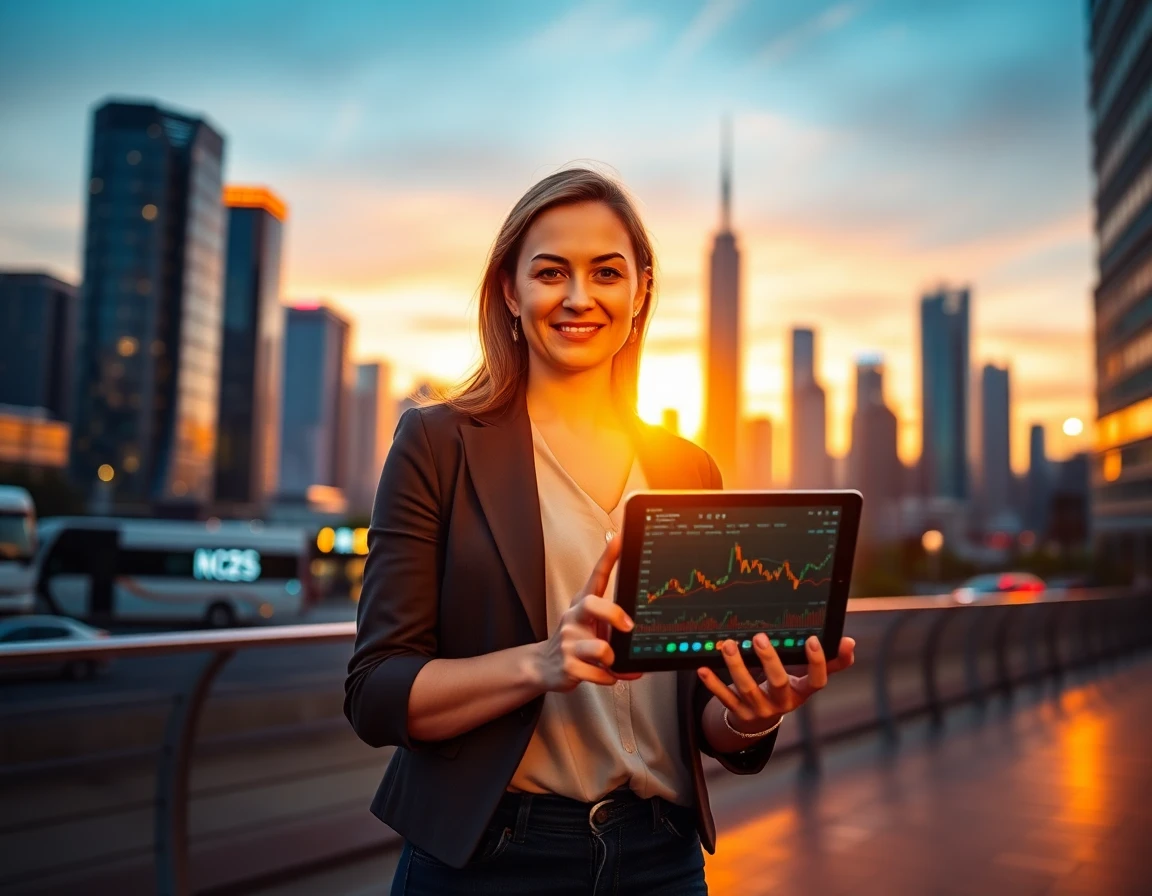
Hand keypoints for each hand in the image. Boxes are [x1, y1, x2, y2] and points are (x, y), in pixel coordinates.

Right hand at [533, 533, 641, 692]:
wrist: (543, 666)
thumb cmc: (576, 643)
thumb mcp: (593, 629)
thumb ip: (617, 632)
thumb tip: (643, 642)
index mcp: (583, 604)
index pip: (596, 576)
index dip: (609, 556)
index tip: (620, 538)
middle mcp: (574, 618)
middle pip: (591, 604)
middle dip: (613, 614)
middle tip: (628, 626)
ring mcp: (569, 641)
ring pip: (600, 648)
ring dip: (613, 659)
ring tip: (611, 662)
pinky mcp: (568, 665)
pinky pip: (599, 673)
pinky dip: (608, 678)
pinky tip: (604, 675)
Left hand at [698, 633, 855, 732]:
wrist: (762, 718)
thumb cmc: (788, 686)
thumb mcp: (806, 677)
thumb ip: (830, 661)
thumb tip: (849, 641)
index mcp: (802, 692)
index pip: (817, 681)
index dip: (817, 663)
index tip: (812, 640)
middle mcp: (783, 703)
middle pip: (778, 683)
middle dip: (769, 660)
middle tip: (759, 637)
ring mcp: (760, 710)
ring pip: (747, 689)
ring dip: (736, 666)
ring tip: (729, 644)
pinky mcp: (738, 713)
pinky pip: (724, 699)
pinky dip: (713, 684)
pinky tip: (703, 668)